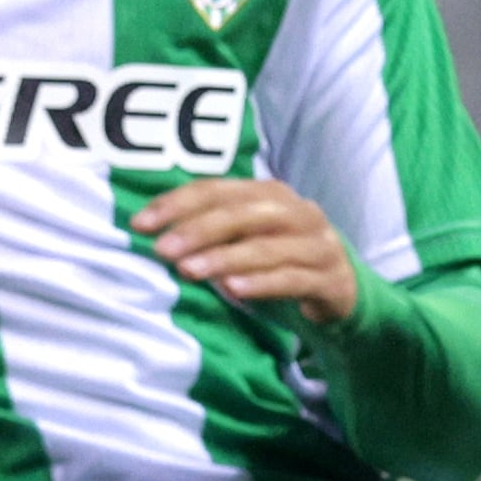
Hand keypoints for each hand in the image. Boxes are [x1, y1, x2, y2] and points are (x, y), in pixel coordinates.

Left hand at [136, 177, 357, 324]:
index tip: (139, 224)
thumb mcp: (248, 238)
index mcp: (271, 193)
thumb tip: (153, 233)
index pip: (217, 190)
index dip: (176, 204)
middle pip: (242, 214)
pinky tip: (232, 290)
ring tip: (188, 272)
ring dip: (223, 258)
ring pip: (266, 247)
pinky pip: (291, 279)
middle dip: (197, 230)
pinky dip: (260, 284)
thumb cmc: (281, 260)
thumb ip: (212, 229)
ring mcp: (318, 245)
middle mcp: (298, 212)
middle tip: (162, 251)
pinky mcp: (329, 279)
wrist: (341, 290)